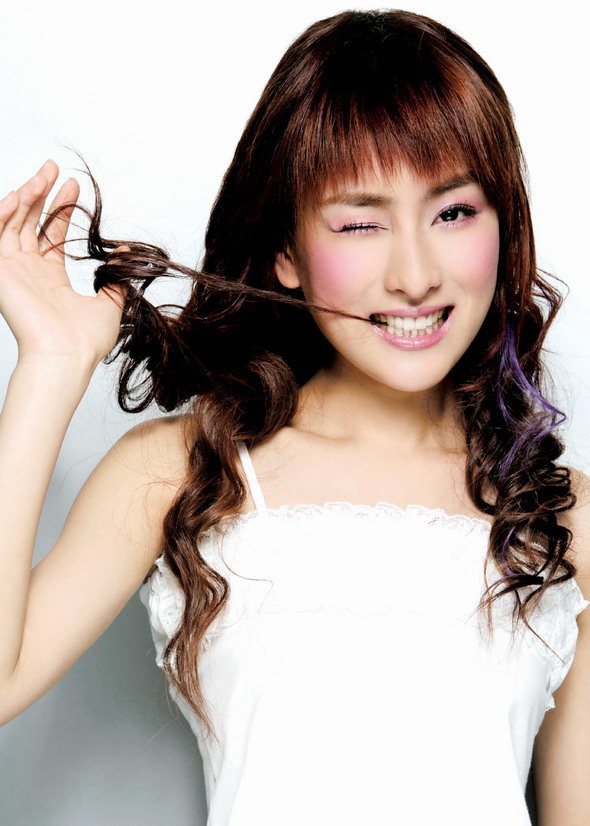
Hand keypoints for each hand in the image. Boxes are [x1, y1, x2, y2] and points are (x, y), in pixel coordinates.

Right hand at [0, 159, 127, 366]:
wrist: (68, 355)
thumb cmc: (86, 340)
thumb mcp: (110, 304)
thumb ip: (116, 278)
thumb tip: (127, 252)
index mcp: (50, 279)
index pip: (51, 234)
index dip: (60, 208)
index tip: (73, 186)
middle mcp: (29, 272)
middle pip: (30, 222)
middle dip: (42, 192)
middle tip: (54, 168)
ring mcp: (13, 271)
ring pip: (12, 222)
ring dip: (26, 196)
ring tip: (43, 175)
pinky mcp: (1, 272)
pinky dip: (4, 213)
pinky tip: (19, 195)